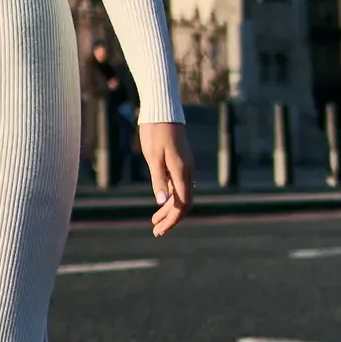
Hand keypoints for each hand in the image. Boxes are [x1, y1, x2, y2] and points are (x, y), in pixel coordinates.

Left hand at [140, 120, 190, 237]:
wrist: (162, 110)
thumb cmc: (155, 132)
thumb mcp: (153, 156)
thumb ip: (158, 180)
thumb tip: (162, 203)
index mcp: (182, 171)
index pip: (183, 204)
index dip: (172, 219)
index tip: (159, 230)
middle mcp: (187, 171)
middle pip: (184, 203)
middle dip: (171, 219)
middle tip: (156, 231)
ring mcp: (185, 167)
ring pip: (181, 195)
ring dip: (169, 210)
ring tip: (154, 221)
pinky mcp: (180, 163)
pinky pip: (179, 186)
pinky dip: (170, 197)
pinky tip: (160, 203)